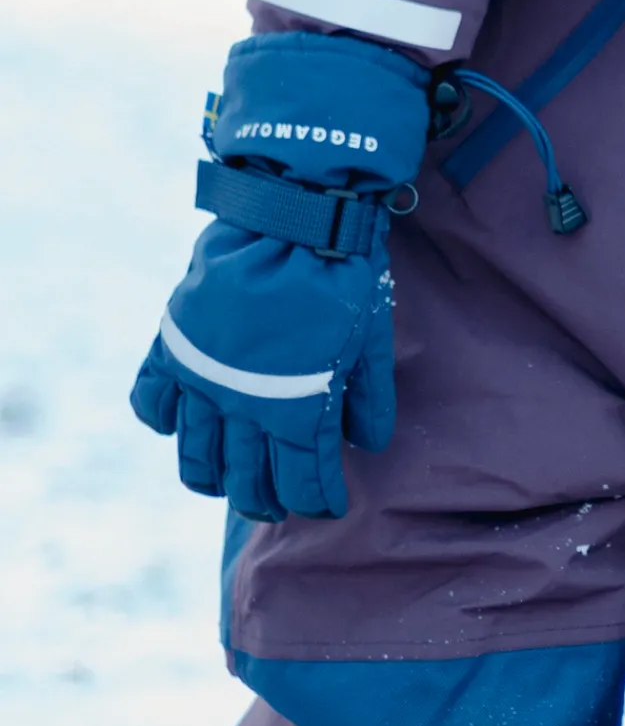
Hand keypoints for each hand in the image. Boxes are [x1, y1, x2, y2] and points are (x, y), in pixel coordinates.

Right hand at [130, 32, 428, 521]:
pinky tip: (180, 427)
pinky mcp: (174, 348)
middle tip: (276, 507)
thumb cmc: (342, 280)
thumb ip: (368, 396)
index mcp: (298, 409)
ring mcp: (203, 378)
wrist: (293, 219)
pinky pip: (152, 401)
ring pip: (197, 456)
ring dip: (212, 479)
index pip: (304, 480)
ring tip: (226, 485)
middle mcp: (245, 405)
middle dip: (265, 503)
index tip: (326, 507)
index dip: (317, 501)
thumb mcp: (370, 340)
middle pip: (248, 481)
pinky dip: (163, 421)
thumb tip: (367, 444)